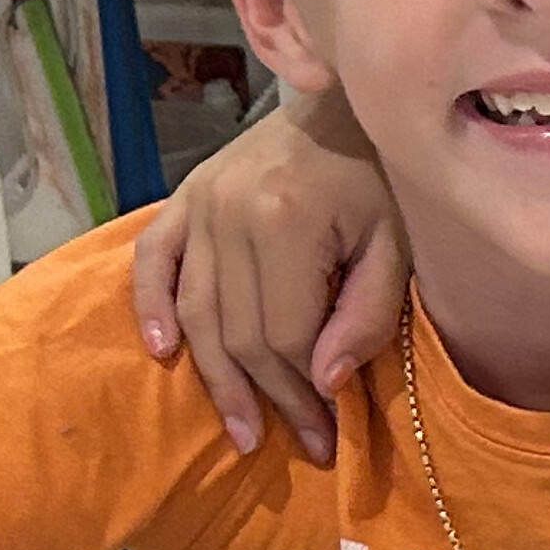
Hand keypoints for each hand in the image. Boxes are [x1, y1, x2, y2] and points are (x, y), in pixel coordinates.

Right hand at [128, 97, 406, 464]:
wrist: (346, 103)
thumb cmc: (383, 177)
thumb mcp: (398, 246)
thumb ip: (367, 314)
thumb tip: (323, 382)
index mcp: (285, 218)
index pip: (284, 334)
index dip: (305, 393)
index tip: (330, 433)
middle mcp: (229, 211)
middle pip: (238, 332)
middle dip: (269, 398)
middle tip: (298, 446)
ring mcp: (199, 202)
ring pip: (196, 311)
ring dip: (217, 378)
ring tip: (241, 429)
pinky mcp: (184, 197)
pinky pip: (153, 259)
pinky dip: (151, 306)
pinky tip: (160, 352)